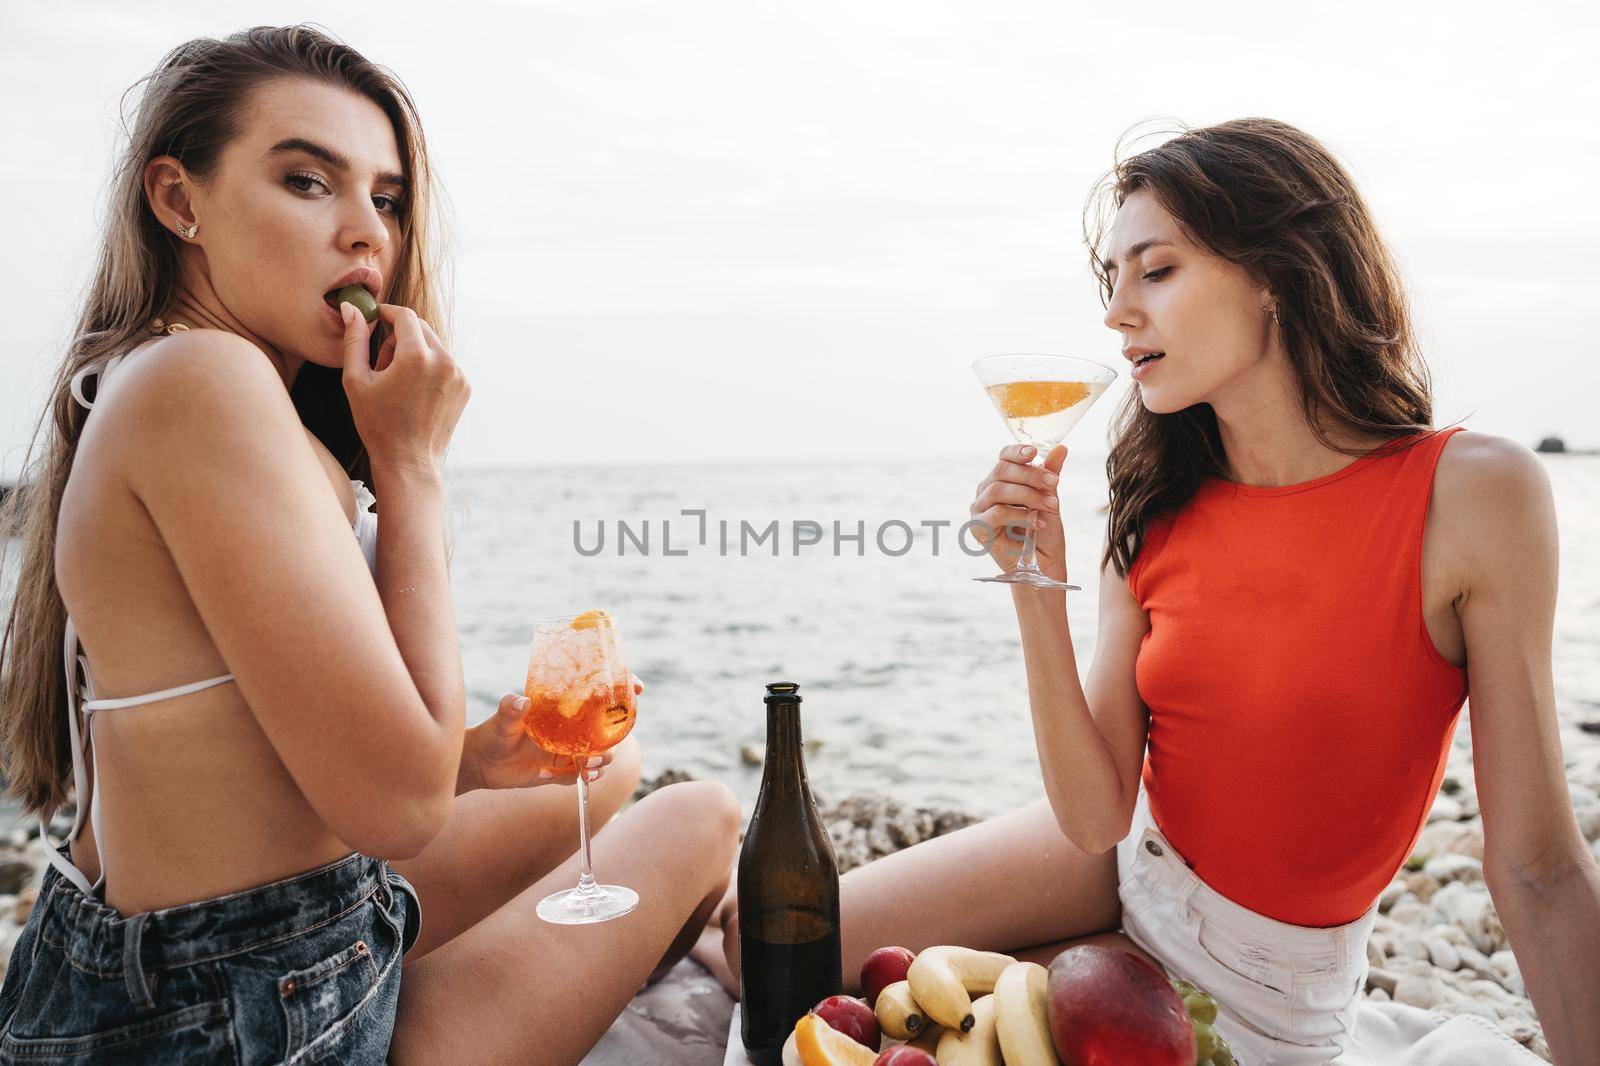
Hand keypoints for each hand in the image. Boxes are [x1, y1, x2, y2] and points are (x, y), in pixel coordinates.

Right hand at [340, 301, 469, 476]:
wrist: (409, 461)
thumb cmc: (377, 424)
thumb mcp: (356, 380)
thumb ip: (354, 339)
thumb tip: (351, 307)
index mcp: (417, 356)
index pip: (404, 316)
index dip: (387, 312)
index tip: (375, 317)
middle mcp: (444, 360)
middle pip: (419, 328)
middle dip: (398, 335)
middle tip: (381, 362)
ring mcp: (458, 374)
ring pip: (432, 345)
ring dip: (413, 352)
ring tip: (396, 382)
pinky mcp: (465, 386)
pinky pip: (444, 363)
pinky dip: (428, 367)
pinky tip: (413, 393)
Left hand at [457, 676, 643, 792]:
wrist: (482, 765)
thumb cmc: (492, 733)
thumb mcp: (502, 719)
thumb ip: (510, 709)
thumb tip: (520, 701)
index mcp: (566, 707)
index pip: (601, 694)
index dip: (623, 689)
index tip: (637, 688)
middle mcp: (573, 727)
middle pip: (610, 728)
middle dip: (617, 738)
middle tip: (603, 749)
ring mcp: (570, 749)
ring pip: (601, 754)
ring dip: (603, 761)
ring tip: (589, 768)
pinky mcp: (562, 771)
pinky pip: (581, 776)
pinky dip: (577, 778)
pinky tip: (553, 775)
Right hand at [968, 443, 1067, 580]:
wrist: (1044, 565)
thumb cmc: (1044, 534)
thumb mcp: (1050, 500)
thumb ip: (1050, 476)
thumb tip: (1062, 447)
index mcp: (1001, 481)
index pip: (1003, 458)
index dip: (1017, 451)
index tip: (1035, 451)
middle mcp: (986, 492)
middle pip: (1001, 470)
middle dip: (1031, 474)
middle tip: (1054, 483)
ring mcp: (979, 510)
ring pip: (998, 490)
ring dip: (1029, 495)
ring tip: (1052, 506)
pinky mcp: (978, 528)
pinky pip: (997, 513)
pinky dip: (1020, 515)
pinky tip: (1038, 523)